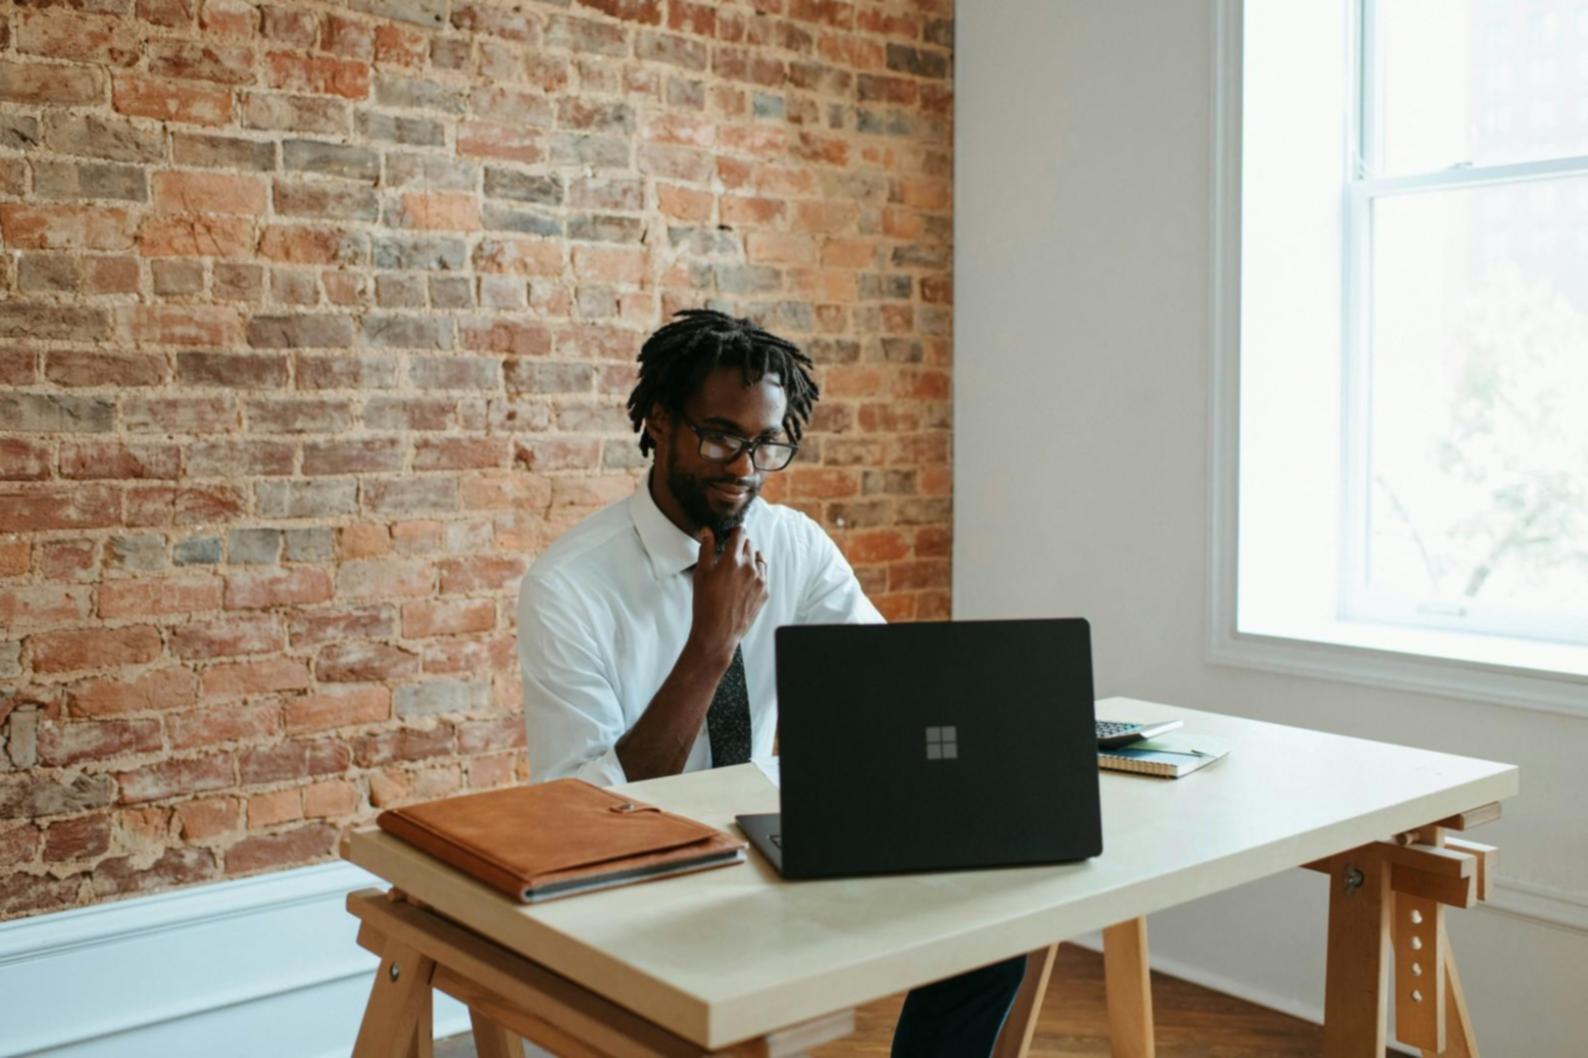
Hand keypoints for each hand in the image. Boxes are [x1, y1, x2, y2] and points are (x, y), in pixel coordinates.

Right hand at [688, 527, 768, 663]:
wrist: (718, 632)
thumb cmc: (706, 604)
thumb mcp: (701, 574)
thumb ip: (706, 549)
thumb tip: (707, 532)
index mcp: (732, 560)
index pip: (740, 534)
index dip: (735, 531)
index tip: (732, 533)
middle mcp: (749, 568)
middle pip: (749, 545)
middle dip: (740, 546)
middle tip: (730, 555)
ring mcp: (760, 581)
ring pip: (759, 559)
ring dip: (750, 558)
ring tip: (738, 568)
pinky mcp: (764, 593)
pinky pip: (763, 575)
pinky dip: (755, 573)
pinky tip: (744, 582)